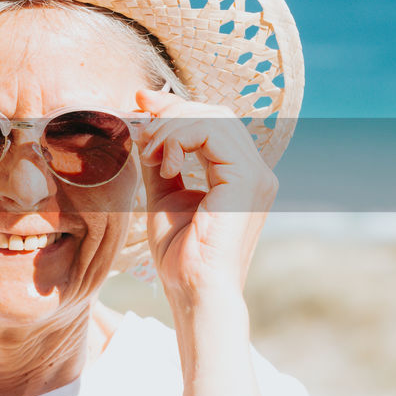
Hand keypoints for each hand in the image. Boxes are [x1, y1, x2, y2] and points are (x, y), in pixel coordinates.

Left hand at [134, 88, 277, 317]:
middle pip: (215, 115)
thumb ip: (160, 161)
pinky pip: (212, 133)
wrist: (195, 292)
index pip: (213, 124)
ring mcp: (256, 175)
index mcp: (239, 177)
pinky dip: (179, 139)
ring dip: (171, 129)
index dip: (176, 108)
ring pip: (214, 119)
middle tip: (139, 125)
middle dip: (171, 112)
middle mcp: (255, 172)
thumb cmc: (180, 257)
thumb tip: (146, 126)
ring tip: (150, 154)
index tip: (141, 103)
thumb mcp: (164, 196)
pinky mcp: (247, 180)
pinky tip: (165, 166)